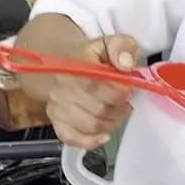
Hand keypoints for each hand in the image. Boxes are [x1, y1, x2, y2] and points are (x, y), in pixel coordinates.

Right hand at [45, 34, 140, 149]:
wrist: (65, 62)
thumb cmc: (91, 57)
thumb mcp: (110, 42)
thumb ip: (122, 46)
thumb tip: (125, 63)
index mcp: (75, 65)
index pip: (97, 85)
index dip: (119, 92)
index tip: (128, 89)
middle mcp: (62, 87)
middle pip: (98, 109)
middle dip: (119, 108)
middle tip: (125, 101)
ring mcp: (58, 106)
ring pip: (91, 125)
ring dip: (111, 122)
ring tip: (117, 112)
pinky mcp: (57, 121)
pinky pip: (72, 138)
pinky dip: (90, 141)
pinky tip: (103, 136)